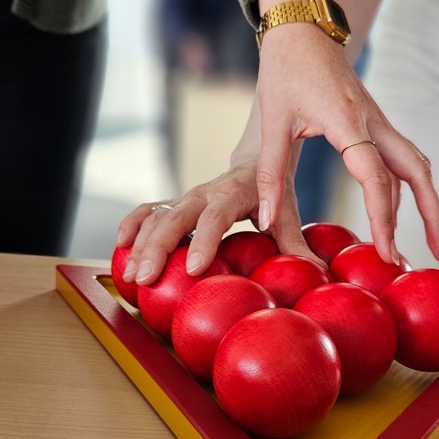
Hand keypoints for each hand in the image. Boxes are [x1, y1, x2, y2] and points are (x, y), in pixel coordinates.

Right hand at [116, 131, 317, 285]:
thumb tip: (317, 273)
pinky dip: (133, 224)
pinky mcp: (175, 202)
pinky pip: (149, 210)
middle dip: (157, 248)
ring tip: (129, 274)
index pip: (216, 216)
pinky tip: (121, 244)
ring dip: (140, 244)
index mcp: (234, 193)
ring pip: (157, 216)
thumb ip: (297, 243)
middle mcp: (205, 192)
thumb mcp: (288, 212)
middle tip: (145, 278)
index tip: (192, 268)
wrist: (255, 159)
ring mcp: (187, 197)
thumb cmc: (273, 189)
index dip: (203, 240)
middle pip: (175, 217)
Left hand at [253, 22, 438, 266]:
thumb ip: (270, 173)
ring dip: (429, 205)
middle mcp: (374, 122)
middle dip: (434, 217)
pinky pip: (402, 160)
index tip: (386, 252)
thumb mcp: (271, 120)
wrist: (302, 27)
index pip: (377, 178)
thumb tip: (267, 221)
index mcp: (349, 122)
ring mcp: (380, 122)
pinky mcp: (376, 122)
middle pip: (418, 174)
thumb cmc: (285, 69)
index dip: (383, 218)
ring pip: (416, 168)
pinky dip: (410, 189)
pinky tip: (408, 213)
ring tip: (438, 244)